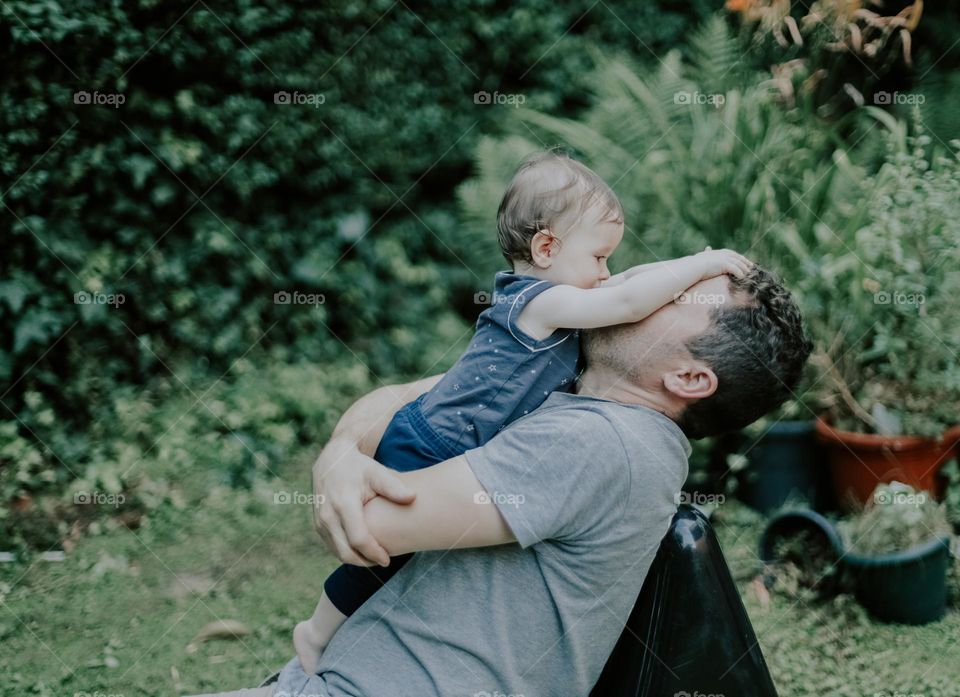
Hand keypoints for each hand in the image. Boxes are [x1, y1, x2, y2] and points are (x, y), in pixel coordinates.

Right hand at [311, 438, 415, 566]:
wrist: (332, 459)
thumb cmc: (359, 467)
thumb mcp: (377, 473)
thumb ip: (394, 487)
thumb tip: (413, 497)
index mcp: (343, 504)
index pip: (359, 539)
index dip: (374, 553)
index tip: (387, 559)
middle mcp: (328, 515)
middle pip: (346, 552)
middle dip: (365, 562)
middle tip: (382, 562)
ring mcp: (320, 521)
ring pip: (337, 552)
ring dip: (356, 560)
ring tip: (374, 557)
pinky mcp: (317, 524)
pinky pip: (332, 546)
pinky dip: (347, 552)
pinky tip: (362, 550)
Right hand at [693, 247, 752, 278]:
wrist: (694, 266)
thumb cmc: (696, 262)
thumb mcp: (703, 254)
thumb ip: (707, 252)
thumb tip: (707, 247)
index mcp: (720, 252)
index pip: (733, 254)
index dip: (739, 257)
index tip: (744, 260)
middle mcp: (724, 254)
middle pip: (738, 257)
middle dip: (745, 261)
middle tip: (751, 266)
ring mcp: (725, 259)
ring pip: (738, 263)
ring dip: (744, 269)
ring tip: (748, 274)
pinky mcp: (724, 264)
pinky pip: (735, 269)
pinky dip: (740, 273)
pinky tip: (742, 277)